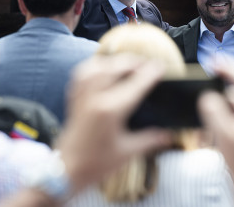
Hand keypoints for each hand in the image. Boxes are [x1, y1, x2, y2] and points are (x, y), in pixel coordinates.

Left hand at [55, 54, 171, 191]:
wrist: (65, 172)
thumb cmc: (95, 165)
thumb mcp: (127, 153)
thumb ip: (150, 140)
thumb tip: (168, 135)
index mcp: (110, 111)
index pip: (135, 85)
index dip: (150, 73)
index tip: (161, 66)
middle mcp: (95, 99)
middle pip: (115, 68)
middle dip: (133, 62)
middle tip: (147, 64)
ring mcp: (82, 98)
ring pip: (97, 67)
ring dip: (114, 62)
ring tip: (127, 64)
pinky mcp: (73, 101)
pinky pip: (82, 74)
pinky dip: (94, 67)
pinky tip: (102, 69)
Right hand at [198, 64, 233, 206]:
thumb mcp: (223, 133)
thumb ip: (215, 109)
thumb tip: (209, 94)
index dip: (229, 67)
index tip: (213, 61)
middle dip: (228, 76)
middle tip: (213, 68)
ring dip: (227, 96)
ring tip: (212, 99)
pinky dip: (230, 109)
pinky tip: (220, 117)